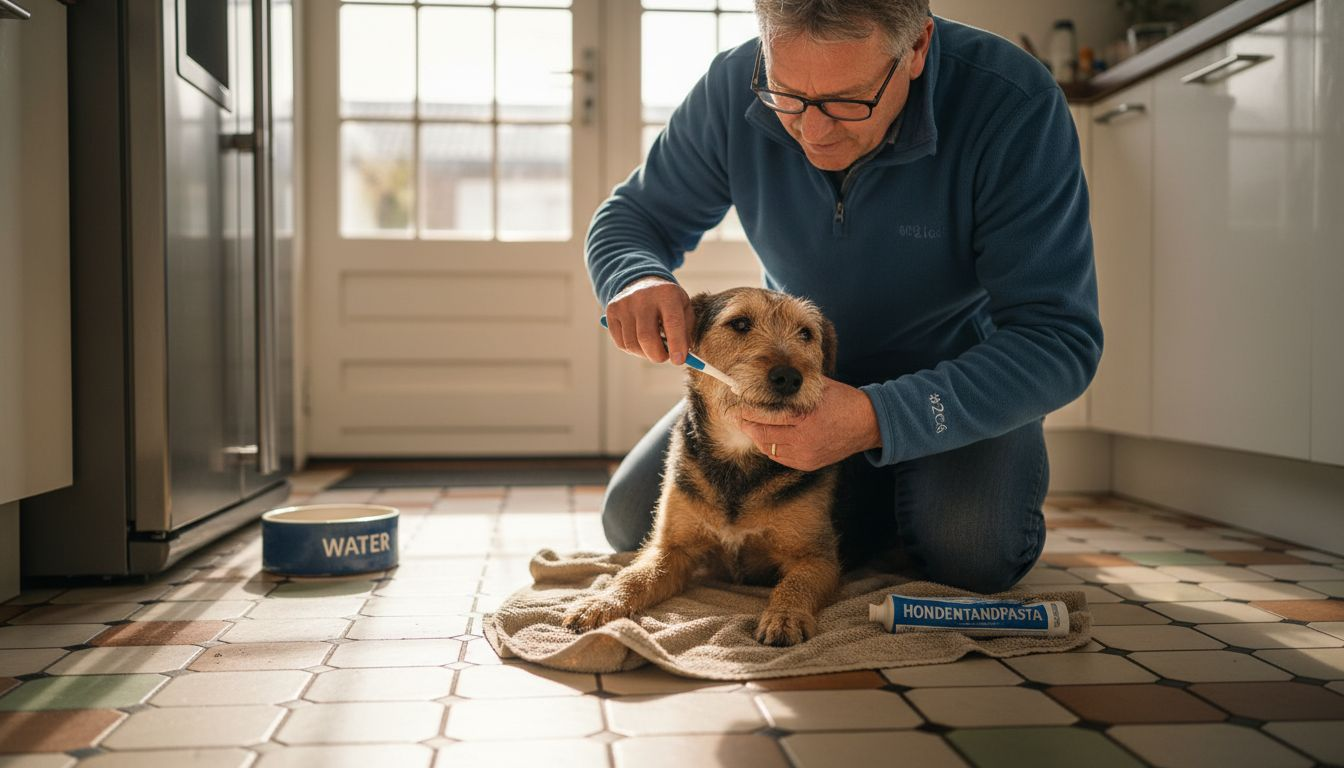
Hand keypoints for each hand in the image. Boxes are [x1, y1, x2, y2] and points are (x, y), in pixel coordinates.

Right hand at [604, 277, 694, 364]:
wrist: (643, 283)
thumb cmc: (668, 302)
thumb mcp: (684, 309)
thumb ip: (686, 332)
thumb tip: (680, 357)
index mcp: (667, 294)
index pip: (672, 323)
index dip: (676, 345)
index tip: (679, 361)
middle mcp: (643, 297)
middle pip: (646, 337)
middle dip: (658, 355)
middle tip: (665, 358)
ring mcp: (624, 304)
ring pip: (632, 344)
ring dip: (645, 354)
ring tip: (653, 348)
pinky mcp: (611, 312)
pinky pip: (621, 343)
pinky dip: (633, 350)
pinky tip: (640, 342)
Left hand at [737, 377, 881, 470]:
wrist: (868, 424)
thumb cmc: (843, 401)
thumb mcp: (820, 388)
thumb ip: (796, 386)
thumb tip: (770, 379)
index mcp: (806, 418)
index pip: (767, 416)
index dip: (748, 412)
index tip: (735, 406)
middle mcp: (804, 439)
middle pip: (763, 435)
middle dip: (747, 425)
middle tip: (736, 417)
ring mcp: (806, 454)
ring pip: (769, 448)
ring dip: (757, 437)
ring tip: (749, 425)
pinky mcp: (808, 463)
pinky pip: (780, 457)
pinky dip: (770, 447)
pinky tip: (766, 437)